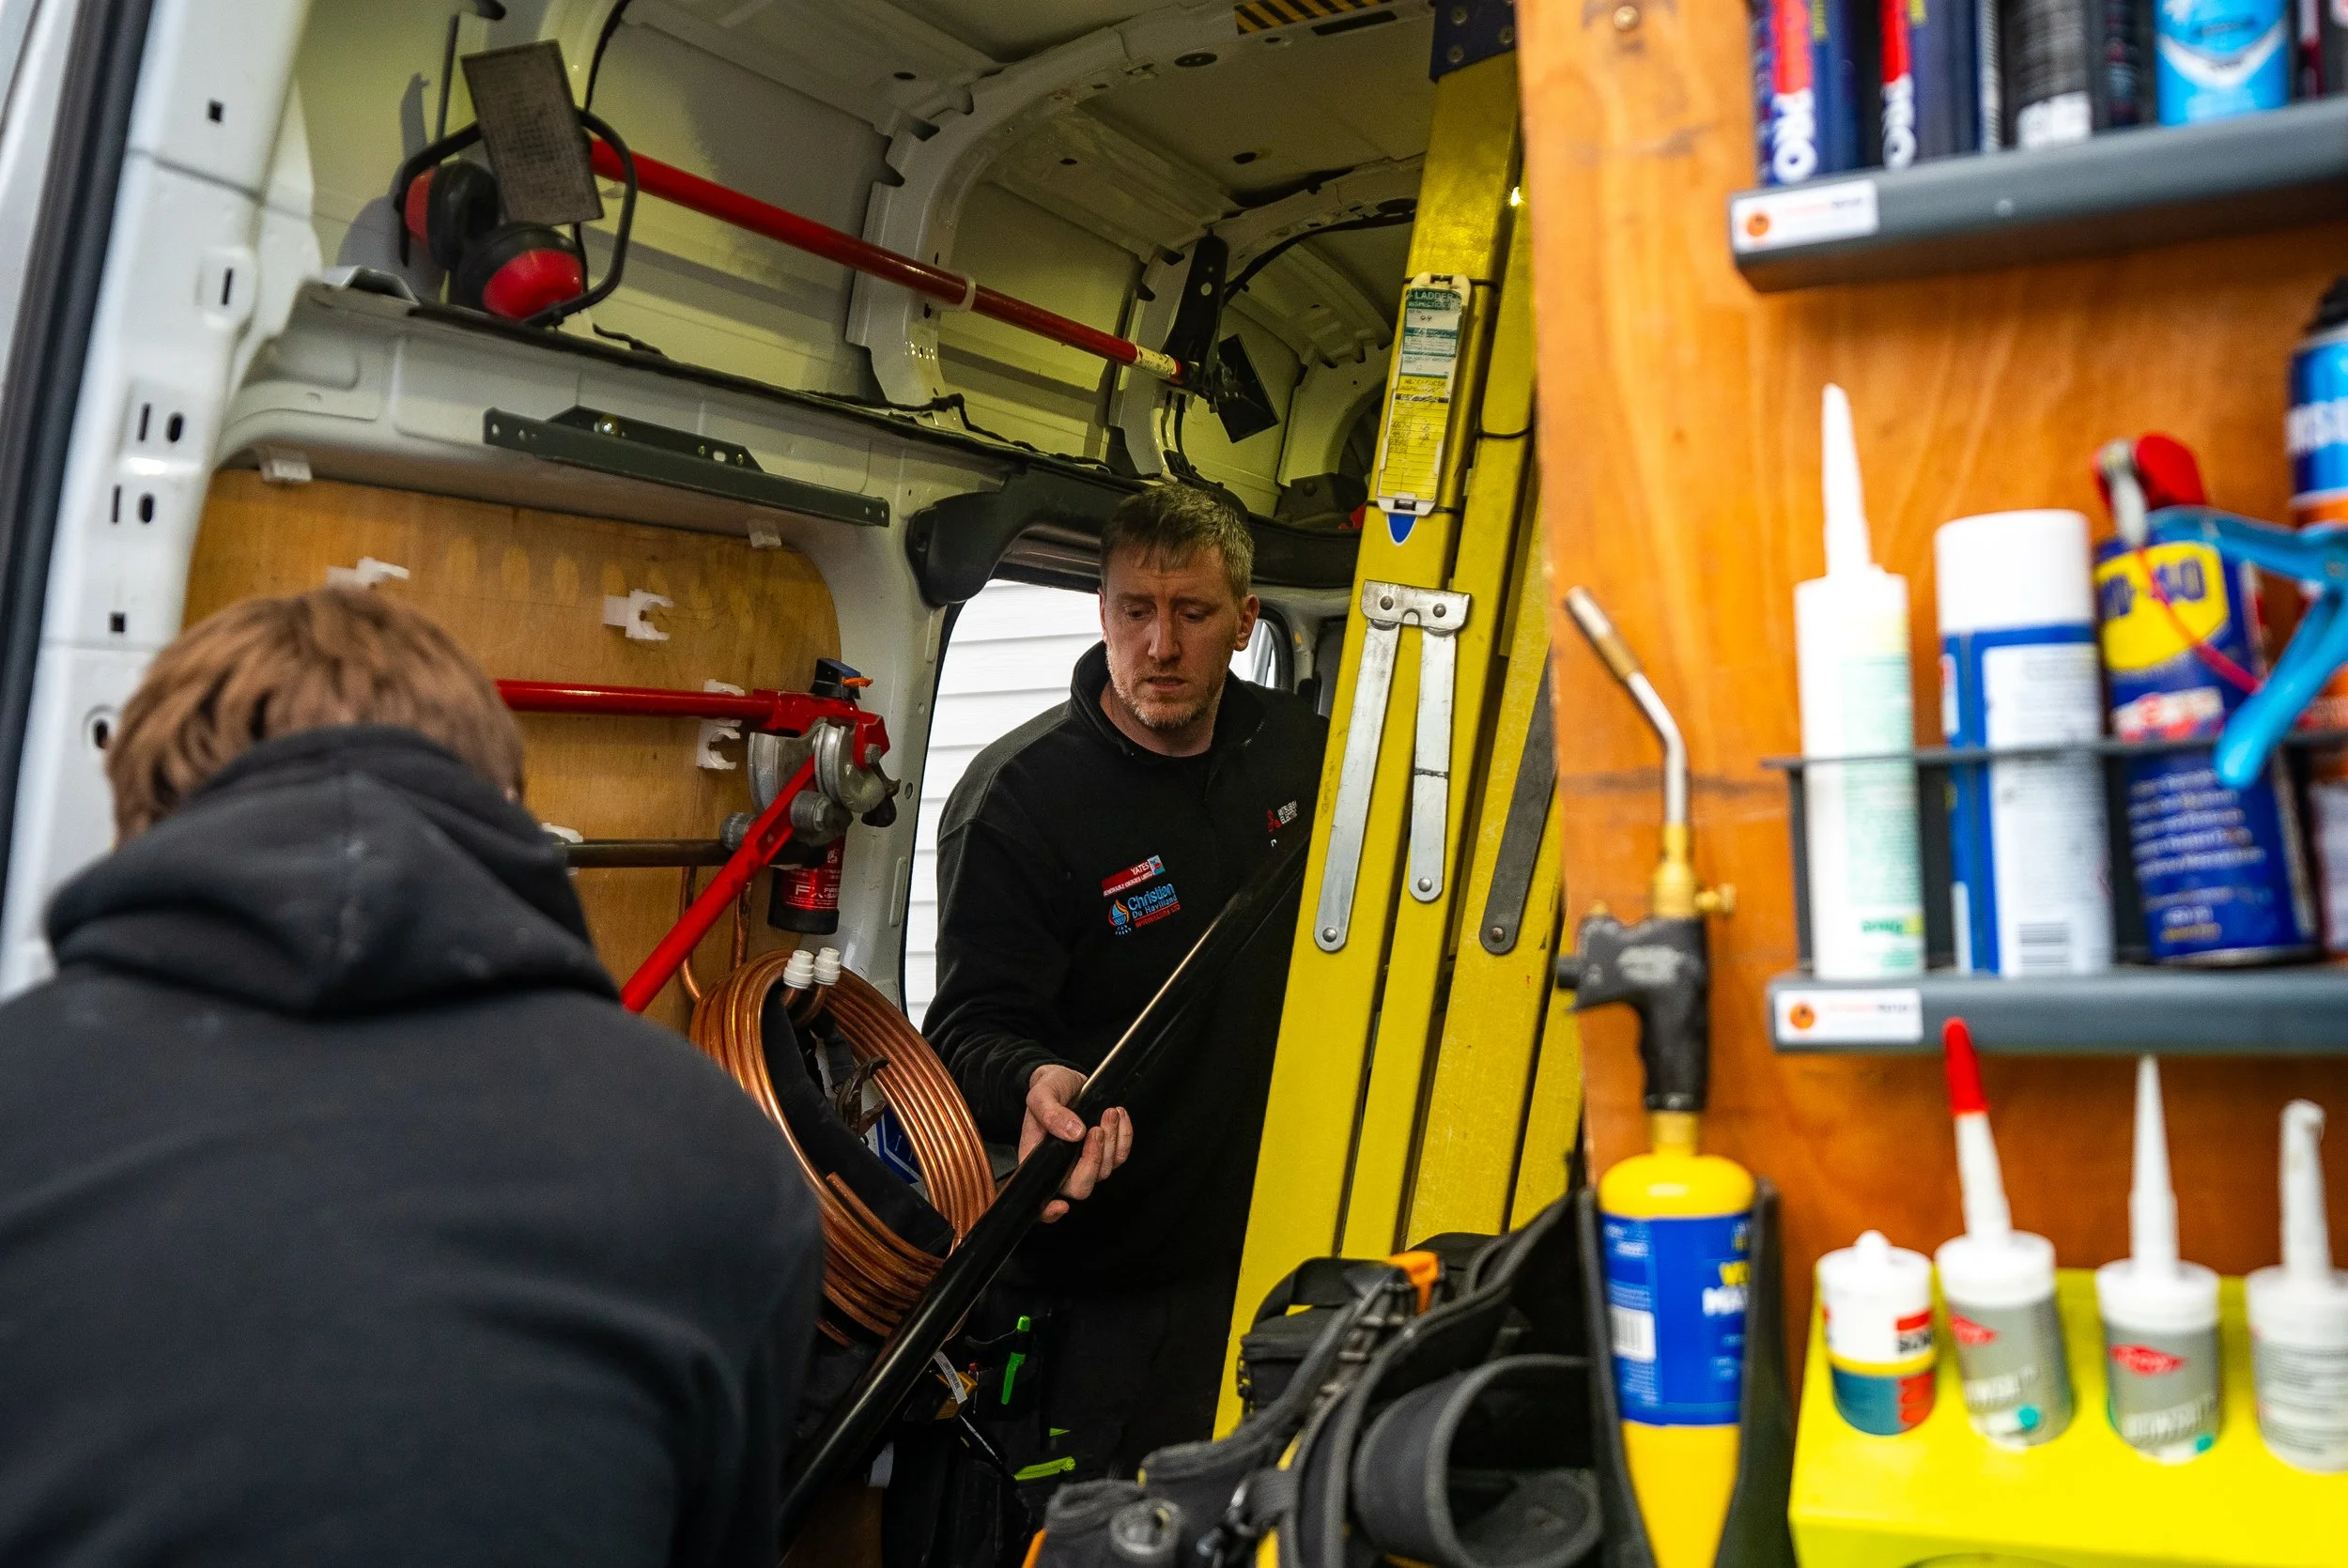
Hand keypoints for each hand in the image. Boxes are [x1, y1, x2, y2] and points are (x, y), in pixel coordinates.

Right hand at [1020, 1063, 1132, 1222]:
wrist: (1065, 1079)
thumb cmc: (1048, 1089)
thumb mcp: (1041, 1094)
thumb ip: (1051, 1113)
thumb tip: (1074, 1133)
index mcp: (1038, 1160)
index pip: (1041, 1198)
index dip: (1048, 1212)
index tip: (1061, 1206)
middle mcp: (1061, 1168)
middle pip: (1081, 1187)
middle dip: (1094, 1159)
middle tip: (1097, 1128)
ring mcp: (1084, 1162)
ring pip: (1104, 1170)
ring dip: (1111, 1141)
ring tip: (1109, 1113)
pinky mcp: (1104, 1152)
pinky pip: (1120, 1156)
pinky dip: (1124, 1136)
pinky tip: (1119, 1116)